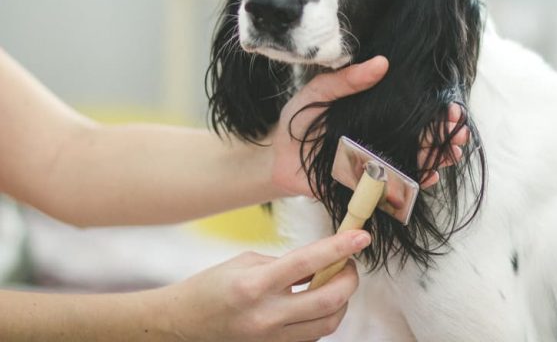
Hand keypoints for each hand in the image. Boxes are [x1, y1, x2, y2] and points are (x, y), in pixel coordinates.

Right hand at [159, 230, 371, 341]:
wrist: (183, 324)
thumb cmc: (212, 286)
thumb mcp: (247, 262)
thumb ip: (286, 264)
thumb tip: (322, 262)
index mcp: (255, 285)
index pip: (308, 263)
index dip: (339, 248)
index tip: (361, 236)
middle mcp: (266, 315)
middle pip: (329, 300)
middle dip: (349, 279)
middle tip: (349, 263)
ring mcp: (271, 338)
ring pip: (328, 323)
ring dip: (341, 300)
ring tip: (334, 282)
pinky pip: (313, 335)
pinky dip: (323, 316)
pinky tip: (317, 301)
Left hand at [270, 57, 470, 197]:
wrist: (274, 156)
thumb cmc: (298, 118)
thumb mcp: (320, 91)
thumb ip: (348, 79)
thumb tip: (382, 63)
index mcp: (377, 114)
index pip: (414, 112)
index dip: (437, 112)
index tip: (452, 109)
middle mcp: (382, 137)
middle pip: (423, 138)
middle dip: (446, 137)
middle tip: (459, 134)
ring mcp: (377, 163)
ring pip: (416, 162)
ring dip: (438, 159)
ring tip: (451, 154)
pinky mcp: (367, 186)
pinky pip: (395, 188)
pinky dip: (414, 185)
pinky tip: (427, 178)